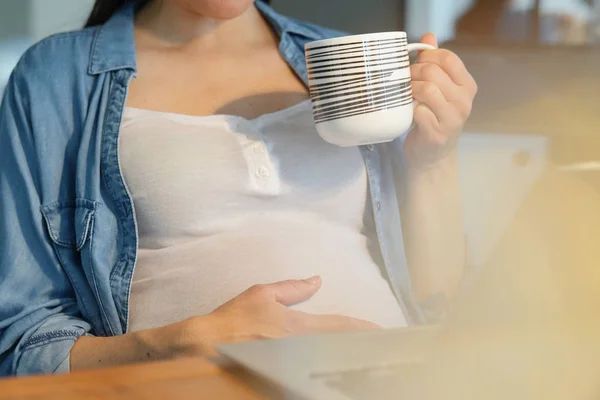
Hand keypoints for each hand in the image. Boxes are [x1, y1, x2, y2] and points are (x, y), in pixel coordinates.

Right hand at [176, 277, 379, 356]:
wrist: (208, 346)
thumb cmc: (234, 320)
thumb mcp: (262, 294)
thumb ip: (292, 288)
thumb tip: (316, 280)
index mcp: (299, 326)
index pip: (340, 326)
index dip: (363, 328)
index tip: (381, 331)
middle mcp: (300, 347)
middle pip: (340, 347)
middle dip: (362, 346)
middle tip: (382, 348)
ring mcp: (292, 363)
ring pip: (328, 361)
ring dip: (346, 358)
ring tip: (365, 358)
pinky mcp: (281, 373)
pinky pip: (310, 371)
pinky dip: (325, 368)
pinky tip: (333, 368)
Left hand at [405, 33, 477, 169]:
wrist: (432, 156)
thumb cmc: (433, 118)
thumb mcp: (438, 89)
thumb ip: (434, 63)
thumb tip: (428, 36)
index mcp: (467, 86)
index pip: (449, 58)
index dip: (427, 56)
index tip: (415, 64)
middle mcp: (464, 101)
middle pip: (433, 72)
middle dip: (413, 73)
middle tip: (405, 80)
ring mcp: (453, 118)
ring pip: (427, 89)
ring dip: (410, 89)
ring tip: (406, 95)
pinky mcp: (438, 133)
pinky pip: (419, 111)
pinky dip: (411, 110)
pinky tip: (410, 113)